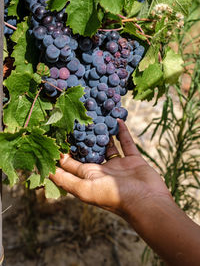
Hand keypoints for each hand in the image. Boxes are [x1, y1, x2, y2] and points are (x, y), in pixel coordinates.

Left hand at [50, 120, 171, 221]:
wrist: (147, 202)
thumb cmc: (114, 196)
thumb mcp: (85, 189)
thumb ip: (66, 179)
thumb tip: (47, 170)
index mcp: (89, 178)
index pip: (72, 163)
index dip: (63, 150)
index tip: (56, 134)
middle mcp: (102, 171)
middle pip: (90, 151)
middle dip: (83, 137)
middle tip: (76, 120)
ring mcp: (118, 165)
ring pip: (108, 145)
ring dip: (103, 133)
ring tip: (96, 117)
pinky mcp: (133, 161)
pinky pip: (127, 143)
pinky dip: (123, 132)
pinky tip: (117, 120)